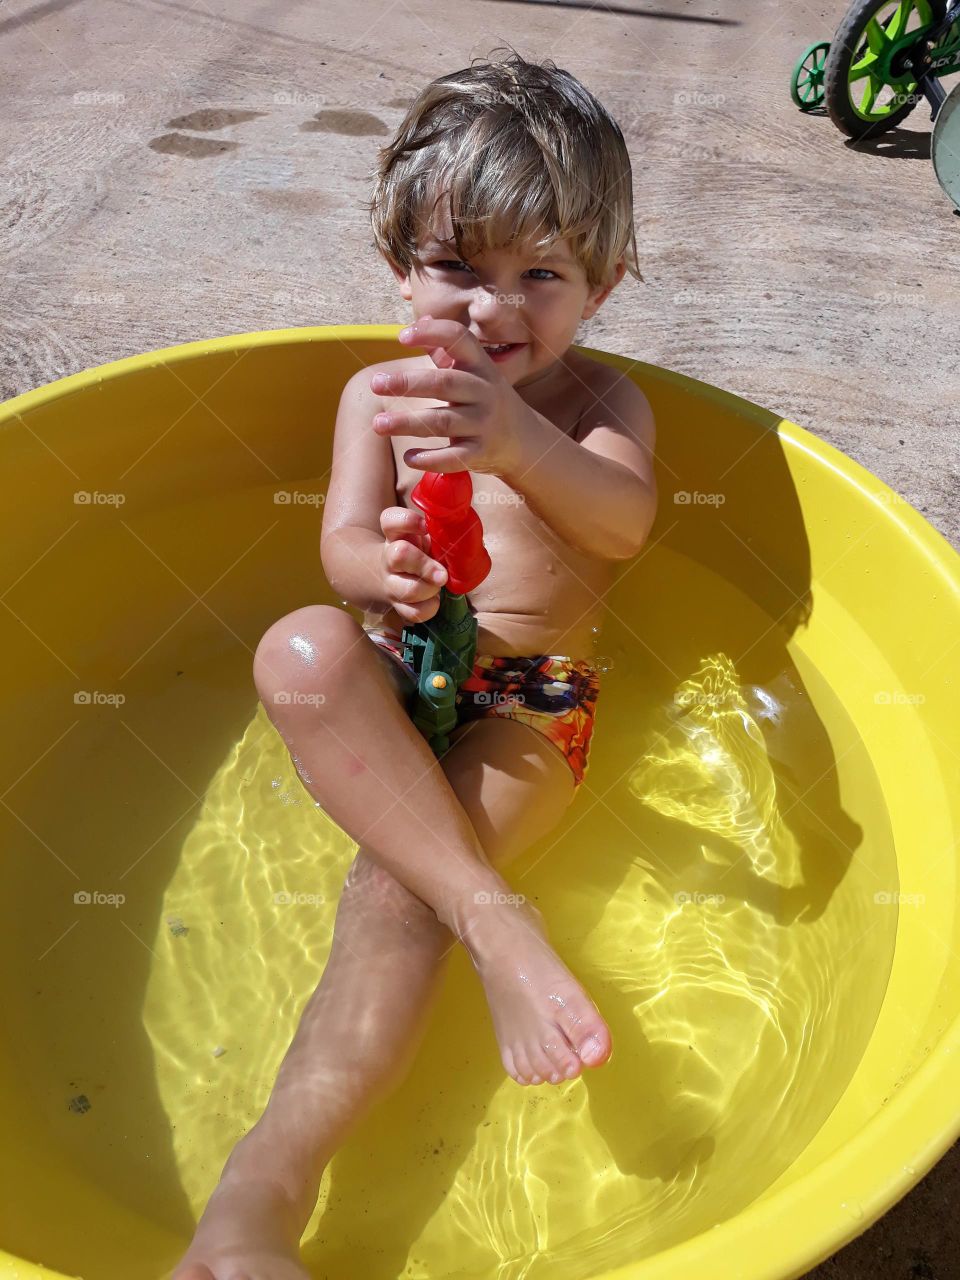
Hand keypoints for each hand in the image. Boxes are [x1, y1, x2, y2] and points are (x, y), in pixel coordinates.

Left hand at [369, 316, 527, 475]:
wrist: (524, 440)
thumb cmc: (486, 400)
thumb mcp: (475, 372)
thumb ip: (447, 350)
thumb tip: (420, 320)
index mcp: (481, 366)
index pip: (460, 339)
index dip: (432, 334)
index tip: (402, 337)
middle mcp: (485, 392)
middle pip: (444, 383)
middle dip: (407, 383)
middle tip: (376, 383)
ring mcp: (484, 423)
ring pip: (442, 422)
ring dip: (408, 423)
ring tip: (378, 424)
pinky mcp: (480, 452)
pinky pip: (453, 457)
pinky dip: (430, 458)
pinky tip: (409, 457)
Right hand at [378, 506, 447, 623]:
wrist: (393, 575)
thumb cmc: (418, 551)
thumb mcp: (424, 536)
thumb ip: (440, 533)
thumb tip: (469, 539)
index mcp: (396, 535)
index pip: (390, 520)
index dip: (408, 521)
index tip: (425, 527)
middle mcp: (389, 558)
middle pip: (398, 556)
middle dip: (425, 565)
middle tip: (443, 573)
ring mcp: (391, 583)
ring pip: (406, 590)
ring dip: (430, 589)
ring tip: (440, 585)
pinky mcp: (397, 605)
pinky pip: (412, 613)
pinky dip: (429, 608)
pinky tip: (434, 600)